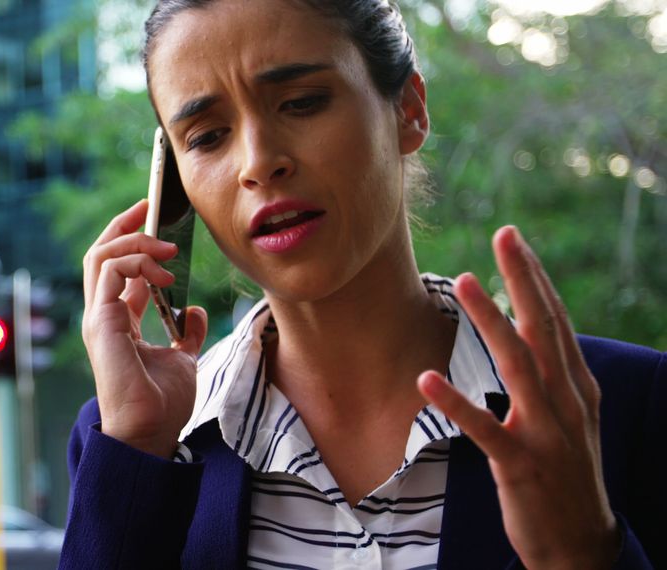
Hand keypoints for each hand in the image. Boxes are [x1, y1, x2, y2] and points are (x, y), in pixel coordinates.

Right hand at [81, 199, 207, 458]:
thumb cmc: (161, 403)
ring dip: (134, 242)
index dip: (133, 241)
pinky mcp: (102, 321)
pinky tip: (163, 273)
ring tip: (167, 248)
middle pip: (100, 254)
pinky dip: (136, 261)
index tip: (155, 220)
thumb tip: (195, 311)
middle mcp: (102, 315)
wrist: (149, 431)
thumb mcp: (183, 358)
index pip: (116, 269)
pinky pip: (111, 271)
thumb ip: (186, 332)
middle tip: (150, 207)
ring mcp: (98, 317)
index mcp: (117, 321)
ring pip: (101, 256)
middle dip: (123, 225)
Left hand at [417, 226, 618, 568]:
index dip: (535, 278)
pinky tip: (426, 378)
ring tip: (461, 281)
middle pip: (543, 329)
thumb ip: (552, 374)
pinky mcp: (521, 465)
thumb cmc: (567, 473)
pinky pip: (485, 430)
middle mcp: (568, 402)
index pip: (556, 321)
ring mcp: (547, 433)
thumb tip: (528, 326)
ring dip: (490, 321)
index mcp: (577, 387)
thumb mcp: (569, 418)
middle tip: (503, 235)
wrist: (582, 542)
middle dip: (522, 279)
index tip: (514, 239)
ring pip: (519, 367)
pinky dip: (457, 403)